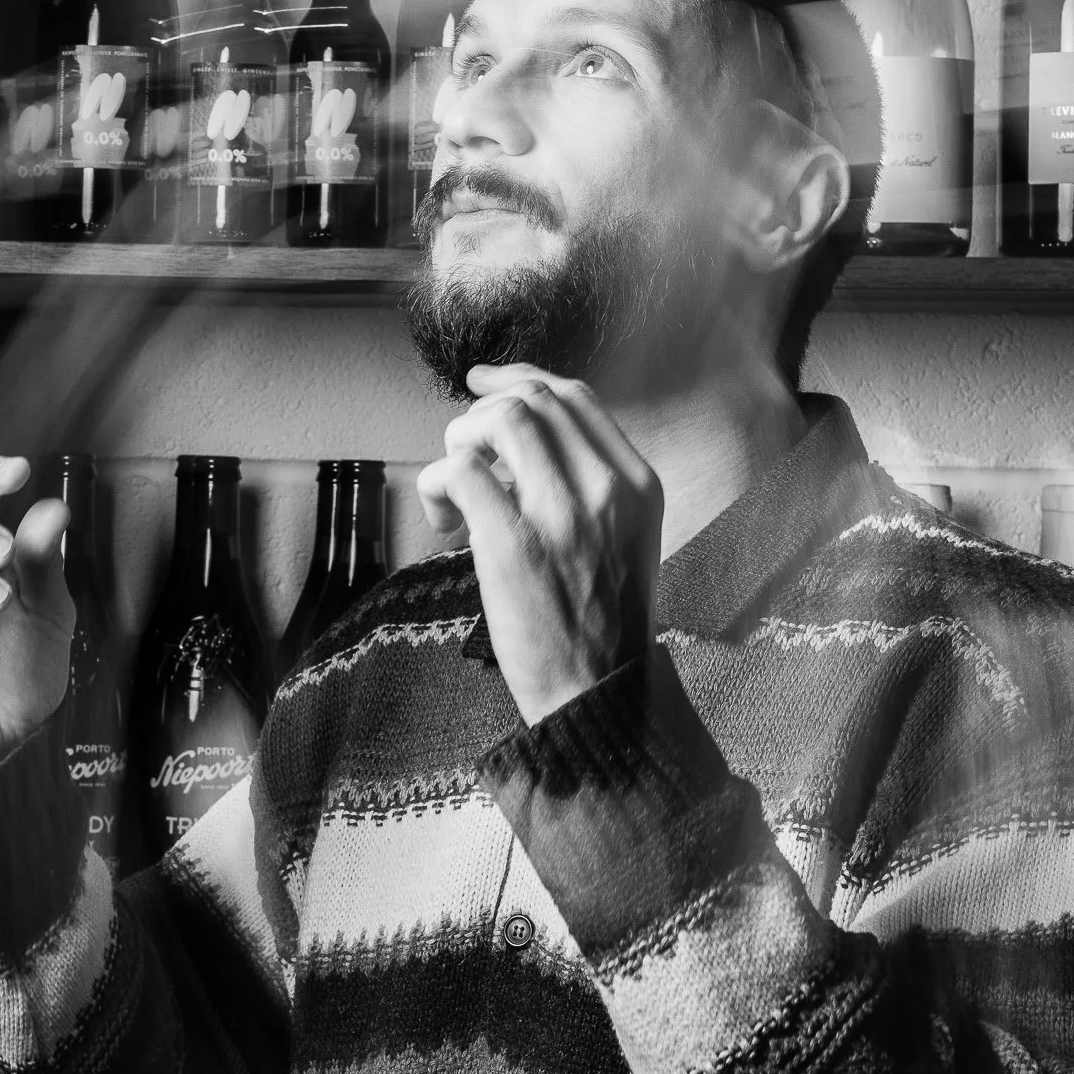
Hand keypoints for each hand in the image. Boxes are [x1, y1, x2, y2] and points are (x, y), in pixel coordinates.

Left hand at [416, 366, 661, 728]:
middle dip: (481, 416)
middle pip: (532, 400)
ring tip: (453, 490)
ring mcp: (562, 515)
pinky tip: (443, 521)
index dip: (518, 380)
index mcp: (637, 483)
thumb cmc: (599, 626)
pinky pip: (459, 472)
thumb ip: (587, 487)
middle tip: (462, 455)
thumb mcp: (623, 540)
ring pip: (497, 421)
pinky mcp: (514, 545)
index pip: (574, 397)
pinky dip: (436, 484)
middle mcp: (607, 489)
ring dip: (458, 441)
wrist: (598, 694)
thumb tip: (518, 446)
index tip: (481, 385)